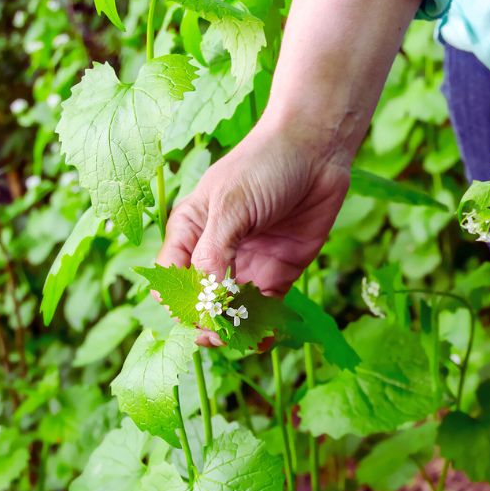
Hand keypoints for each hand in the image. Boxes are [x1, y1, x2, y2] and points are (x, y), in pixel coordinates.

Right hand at [154, 0, 421, 345]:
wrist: (317, 149)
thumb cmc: (264, 165)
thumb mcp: (230, 207)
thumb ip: (214, 254)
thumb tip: (206, 299)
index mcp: (190, 230)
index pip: (172, 278)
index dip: (179, 301)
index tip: (192, 313)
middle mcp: (216, 251)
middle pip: (201, 300)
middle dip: (205, 320)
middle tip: (216, 334)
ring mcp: (247, 263)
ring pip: (233, 310)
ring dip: (233, 329)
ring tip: (239, 341)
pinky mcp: (279, 272)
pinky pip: (265, 309)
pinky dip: (262, 327)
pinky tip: (262, 340)